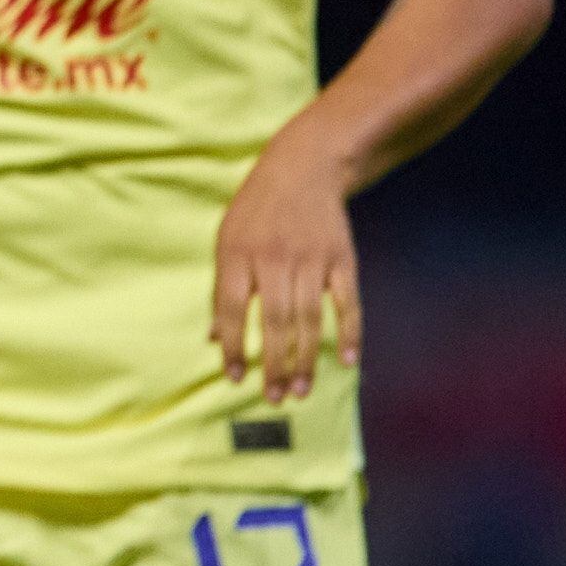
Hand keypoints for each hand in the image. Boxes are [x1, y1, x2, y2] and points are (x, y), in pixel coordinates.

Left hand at [211, 127, 360, 403]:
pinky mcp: (342, 258)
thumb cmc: (257, 210)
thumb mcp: (227, 239)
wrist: (303, 167)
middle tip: (275, 398)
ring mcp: (311, 258)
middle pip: (273, 321)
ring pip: (309, 319)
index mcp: (236, 253)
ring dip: (306, 359)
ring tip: (302, 390)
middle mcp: (273, 258)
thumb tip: (214, 339)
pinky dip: (350, 333)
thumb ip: (222, 288)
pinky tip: (348, 361)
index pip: (229, 309)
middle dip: (273, 365)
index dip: (232, 346)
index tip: (236, 378)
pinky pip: (347, 302)